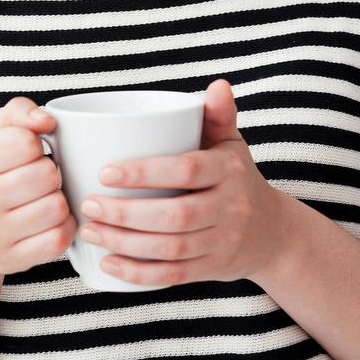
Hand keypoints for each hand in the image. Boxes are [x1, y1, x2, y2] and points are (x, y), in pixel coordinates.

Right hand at [0, 96, 76, 275]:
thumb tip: (47, 121)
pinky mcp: (10, 262)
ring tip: (42, 197)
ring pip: (57, 206)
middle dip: (49, 171)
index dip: (35, 143)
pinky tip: (48, 220)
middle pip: (46, 174)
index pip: (25, 142)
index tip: (27, 152)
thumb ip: (17, 114)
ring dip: (57, 198)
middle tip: (37, 178)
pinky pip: (60, 239)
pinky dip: (64, 226)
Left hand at [78, 79, 284, 286]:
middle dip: (126, 213)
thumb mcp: (231, 143)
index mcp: (228, 171)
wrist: (272, 233)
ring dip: (125, 243)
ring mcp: (222, 242)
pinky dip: (139, 274)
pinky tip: (108, 264)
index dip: (144, 172)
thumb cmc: (236, 177)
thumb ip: (218, 115)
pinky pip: (174, 275)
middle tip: (87, 204)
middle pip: (175, 215)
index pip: (186, 170)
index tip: (104, 171)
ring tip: (90, 230)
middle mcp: (229, 208)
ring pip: (171, 248)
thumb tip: (217, 84)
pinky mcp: (212, 270)